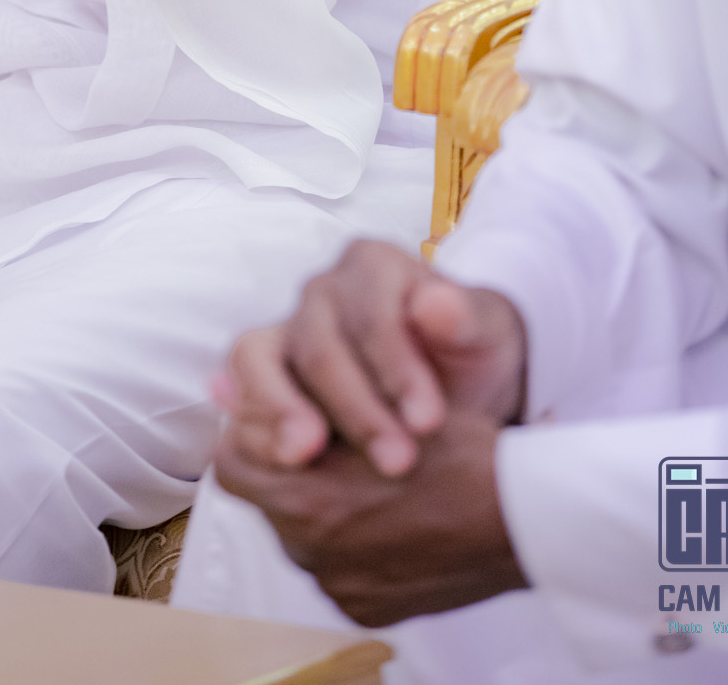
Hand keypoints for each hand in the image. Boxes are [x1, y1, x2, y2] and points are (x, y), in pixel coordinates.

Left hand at [216, 406, 526, 626]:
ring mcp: (340, 586)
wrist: (521, 518)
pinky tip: (384, 515)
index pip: (233, 462)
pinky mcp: (366, 607)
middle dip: (284, 469)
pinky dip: (348, 541)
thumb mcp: (373, 400)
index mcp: (308, 500)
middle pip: (265, 500)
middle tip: (321, 440)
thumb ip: (295, 400)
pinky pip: (335, 568)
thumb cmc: (453, 447)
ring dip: (316, 504)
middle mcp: (313, 553)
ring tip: (359, 475)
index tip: (279, 412)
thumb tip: (224, 388)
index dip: (251, 431)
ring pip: (299, 534)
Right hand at [217, 239, 526, 477]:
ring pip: (262, 358)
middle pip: (318, 344)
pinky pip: (241, 386)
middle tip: (395, 462)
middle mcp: (323, 291)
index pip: (374, 313)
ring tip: (306, 456)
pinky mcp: (266, 371)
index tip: (428, 422)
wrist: (451, 386)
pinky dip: (250, 417)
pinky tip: (268, 452)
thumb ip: (464, 321)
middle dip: (354, 407)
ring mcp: (288, 329)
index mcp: (373, 265)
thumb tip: (435, 303)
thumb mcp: (486, 339)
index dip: (396, 367)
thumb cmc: (468, 357)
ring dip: (283, 411)